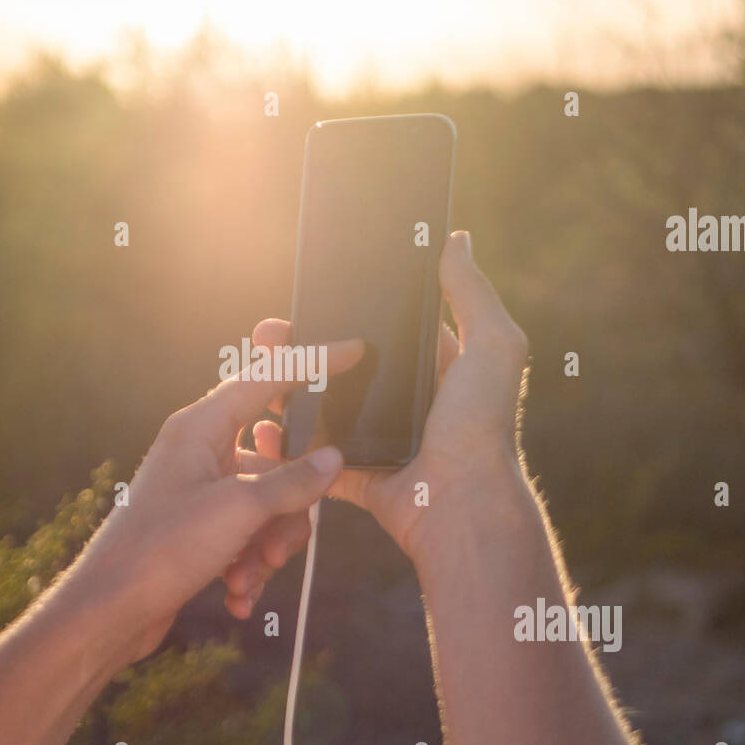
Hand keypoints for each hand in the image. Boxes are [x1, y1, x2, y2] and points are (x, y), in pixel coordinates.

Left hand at [63, 336, 364, 664]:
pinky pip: (247, 536)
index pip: (266, 378)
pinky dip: (248, 567)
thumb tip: (333, 459)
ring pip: (267, 505)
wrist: (109, 612)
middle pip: (276, 460)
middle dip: (288, 507)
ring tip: (247, 576)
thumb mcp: (238, 511)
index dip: (311, 362)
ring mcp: (200, 492)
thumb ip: (291, 482)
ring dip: (268, 547)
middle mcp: (200, 453)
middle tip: (279, 542)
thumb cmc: (160, 549)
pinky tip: (236, 595)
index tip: (351, 352)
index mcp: (201, 428)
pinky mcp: (200, 530)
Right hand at [248, 231, 531, 565]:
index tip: (309, 294)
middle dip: (303, 350)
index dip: (347, 311)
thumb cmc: (480, 426)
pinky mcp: (358, 476)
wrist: (460, 506)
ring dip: (288, 394)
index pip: (385, 331)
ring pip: (323, 411)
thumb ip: (472, 293)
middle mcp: (407, 404)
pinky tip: (262, 430)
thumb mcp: (490, 346)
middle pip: (344, 368)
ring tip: (253, 375)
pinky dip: (288, 449)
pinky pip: (315, 460)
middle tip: (266, 334)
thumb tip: (457, 238)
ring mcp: (380, 442)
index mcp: (436, 370)